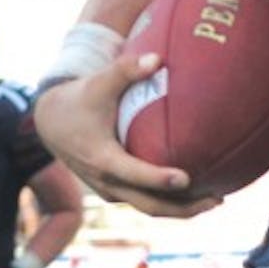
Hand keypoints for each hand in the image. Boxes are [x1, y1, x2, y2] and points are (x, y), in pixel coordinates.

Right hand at [33, 52, 221, 217]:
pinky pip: (145, 201)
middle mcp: (107, 181)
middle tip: (217, 200)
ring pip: (149, 208)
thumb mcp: (99, 82)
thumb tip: (158, 58)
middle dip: (184, 208)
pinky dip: (169, 201)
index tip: (186, 178)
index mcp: (102, 158)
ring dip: (181, 209)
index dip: (159, 179)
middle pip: (149, 205)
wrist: (51, 122)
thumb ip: (127, 70)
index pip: (135, 174)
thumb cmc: (80, 99)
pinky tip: (196, 192)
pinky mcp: (115, 189)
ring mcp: (110, 189)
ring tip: (215, 200)